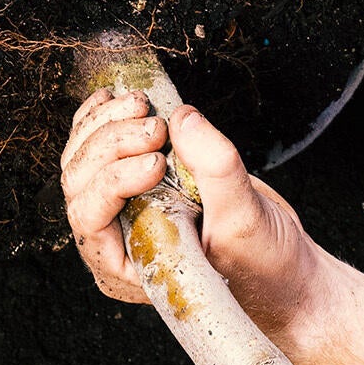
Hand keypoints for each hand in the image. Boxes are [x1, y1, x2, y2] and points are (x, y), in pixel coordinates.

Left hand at [61, 86, 329, 342]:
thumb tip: (183, 118)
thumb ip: (215, 170)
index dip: (113, 181)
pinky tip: (118, 97)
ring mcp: (120, 206)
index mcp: (123, 267)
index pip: (89, 218)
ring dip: (107, 122)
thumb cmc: (264, 263)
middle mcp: (113, 237)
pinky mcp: (136, 177)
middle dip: (111, 143)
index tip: (157, 162)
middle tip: (155, 125)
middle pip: (80, 180)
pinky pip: (99, 142)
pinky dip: (104, 115)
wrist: (283, 264)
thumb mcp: (246, 222)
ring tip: (143, 104)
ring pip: (83, 156)